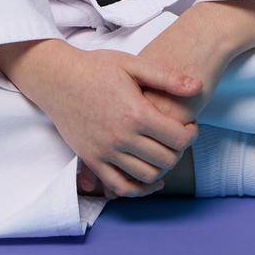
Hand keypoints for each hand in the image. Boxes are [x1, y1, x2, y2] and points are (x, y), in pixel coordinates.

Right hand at [77, 9, 238, 196]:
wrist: (57, 78)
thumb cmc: (96, 67)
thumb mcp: (133, 64)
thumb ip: (166, 77)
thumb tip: (197, 86)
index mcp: (135, 113)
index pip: (178, 138)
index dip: (191, 134)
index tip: (190, 125)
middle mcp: (121, 137)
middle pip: (166, 159)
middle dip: (180, 150)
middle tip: (179, 137)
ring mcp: (105, 152)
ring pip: (147, 176)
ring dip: (163, 168)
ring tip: (164, 151)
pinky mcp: (92, 161)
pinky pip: (121, 187)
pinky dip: (140, 189)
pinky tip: (152, 179)